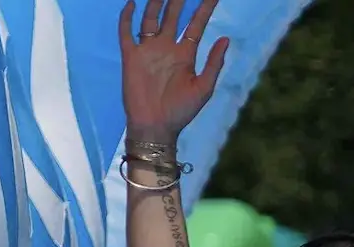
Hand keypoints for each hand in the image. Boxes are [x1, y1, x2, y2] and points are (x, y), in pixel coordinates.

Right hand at [118, 0, 229, 142]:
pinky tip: (132, 2)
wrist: (156, 127)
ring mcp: (148, 50)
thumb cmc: (181, 111)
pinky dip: (127, 17)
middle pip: (173, 15)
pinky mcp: (131, 57)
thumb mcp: (204, 88)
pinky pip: (127, 32)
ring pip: (151, 18)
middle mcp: (167, 48)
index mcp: (186, 54)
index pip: (196, 24)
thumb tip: (226, 39)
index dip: (204, 8)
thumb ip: (214, 63)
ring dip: (155, 2)